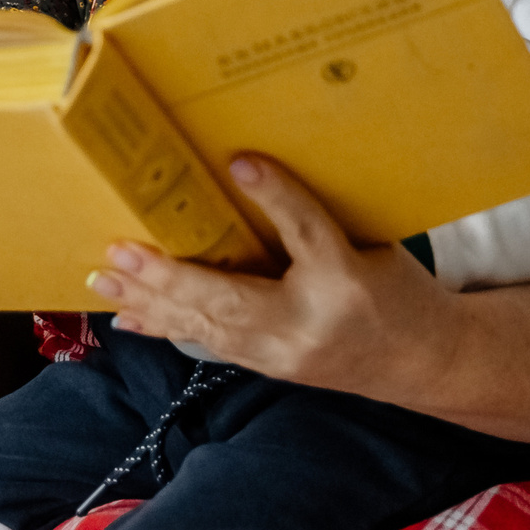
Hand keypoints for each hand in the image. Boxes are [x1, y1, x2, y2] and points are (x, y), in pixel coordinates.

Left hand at [84, 154, 457, 399]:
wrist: (424, 362)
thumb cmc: (398, 292)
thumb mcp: (371, 244)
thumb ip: (317, 216)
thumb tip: (251, 167)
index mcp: (347, 283)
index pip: (307, 233)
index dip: (277, 195)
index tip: (241, 162)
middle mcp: (308, 327)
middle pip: (231, 299)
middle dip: (168, 277)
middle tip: (120, 253)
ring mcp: (283, 356)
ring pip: (207, 327)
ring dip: (151, 301)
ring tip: (105, 280)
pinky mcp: (268, 368)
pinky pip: (209, 344)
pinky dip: (166, 325)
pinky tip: (129, 316)